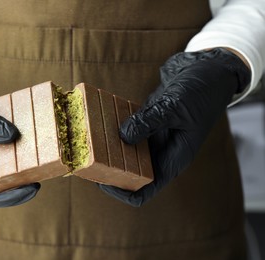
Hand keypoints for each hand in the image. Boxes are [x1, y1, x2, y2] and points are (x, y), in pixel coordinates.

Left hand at [99, 48, 250, 205]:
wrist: (208, 70)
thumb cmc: (201, 92)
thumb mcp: (175, 108)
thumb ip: (149, 122)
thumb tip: (122, 136)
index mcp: (173, 159)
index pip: (145, 190)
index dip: (121, 191)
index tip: (100, 181)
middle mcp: (161, 152)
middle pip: (130, 173)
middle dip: (108, 167)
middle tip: (86, 156)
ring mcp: (153, 136)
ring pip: (126, 150)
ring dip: (108, 145)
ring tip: (88, 137)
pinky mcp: (147, 121)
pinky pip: (126, 129)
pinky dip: (113, 126)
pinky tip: (99, 116)